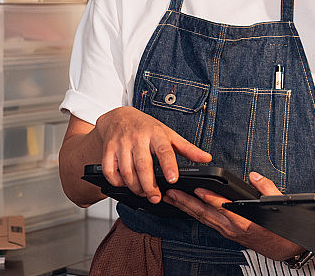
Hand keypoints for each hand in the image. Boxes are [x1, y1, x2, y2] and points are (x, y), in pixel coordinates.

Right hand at [94, 106, 210, 203]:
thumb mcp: (169, 134)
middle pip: (143, 165)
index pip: (164, 150)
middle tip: (155, 198)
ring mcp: (121, 144)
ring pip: (127, 172)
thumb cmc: (147, 127)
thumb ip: (188, 149)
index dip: (168, 165)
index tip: (173, 179)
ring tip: (144, 193)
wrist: (119, 117)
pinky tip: (126, 184)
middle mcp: (138, 138)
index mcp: (156, 133)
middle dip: (149, 185)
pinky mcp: (107, 150)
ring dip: (135, 187)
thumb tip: (207, 158)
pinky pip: (110, 172)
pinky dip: (118, 182)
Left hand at [164, 171, 304, 260]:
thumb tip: (254, 176)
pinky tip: (186, 207)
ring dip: (185, 208)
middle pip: (205, 214)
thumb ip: (265, 188)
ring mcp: (228, 232)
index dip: (210, 198)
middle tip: (171, 193)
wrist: (283, 247)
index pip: (224, 207)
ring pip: (203, 219)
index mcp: (245, 221)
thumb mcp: (278, 203)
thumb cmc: (281, 228)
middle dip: (186, 203)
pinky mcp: (226, 233)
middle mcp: (233, 228)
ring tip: (172, 198)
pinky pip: (207, 222)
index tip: (197, 189)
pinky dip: (194, 214)